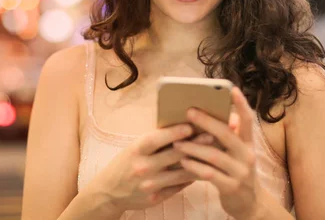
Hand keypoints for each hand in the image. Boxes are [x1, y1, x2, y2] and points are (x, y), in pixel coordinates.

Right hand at [87, 124, 214, 213]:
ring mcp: (150, 185)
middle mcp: (143, 168)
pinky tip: (204, 169)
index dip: (173, 133)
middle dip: (194, 145)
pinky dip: (192, 177)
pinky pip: (179, 186)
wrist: (109, 192)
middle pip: (173, 155)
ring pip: (181, 173)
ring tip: (214, 153)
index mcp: (136, 151)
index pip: (156, 140)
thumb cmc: (125, 163)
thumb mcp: (133, 148)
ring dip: (199, 162)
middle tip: (212, 136)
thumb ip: (153, 141)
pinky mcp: (157, 198)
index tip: (190, 126)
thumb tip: (179, 127)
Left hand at [173, 87, 262, 218]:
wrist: (249, 205)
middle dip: (207, 122)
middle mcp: (247, 155)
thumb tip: (217, 114)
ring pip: (214, 155)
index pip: (248, 120)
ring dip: (194, 147)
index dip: (241, 104)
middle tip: (189, 112)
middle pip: (227, 134)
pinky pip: (210, 174)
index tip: (232, 89)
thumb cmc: (236, 172)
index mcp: (248, 143)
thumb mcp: (238, 153)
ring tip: (177, 142)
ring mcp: (240, 172)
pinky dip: (195, 167)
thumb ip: (229, 136)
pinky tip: (183, 161)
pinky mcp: (231, 188)